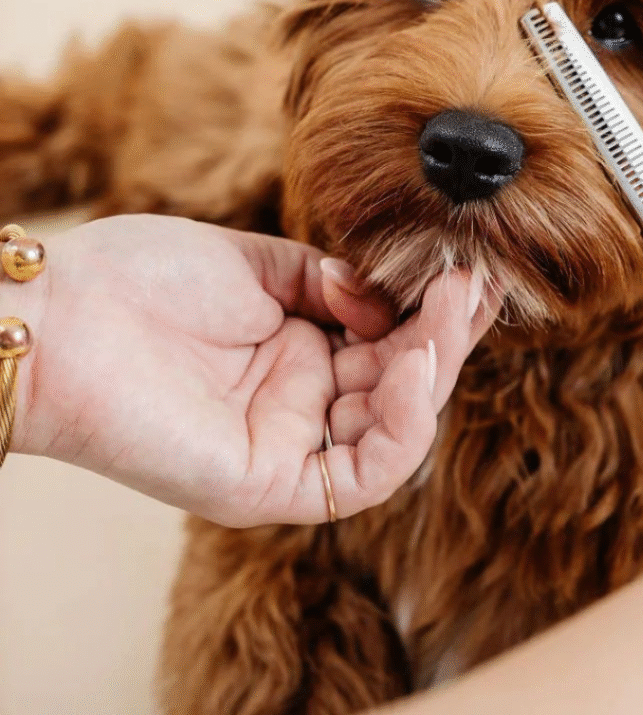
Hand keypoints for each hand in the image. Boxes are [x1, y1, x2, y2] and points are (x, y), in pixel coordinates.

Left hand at [8, 214, 499, 526]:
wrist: (63, 314)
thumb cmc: (144, 279)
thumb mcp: (259, 265)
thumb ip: (332, 283)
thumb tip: (381, 296)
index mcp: (300, 356)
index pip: (391, 346)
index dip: (434, 314)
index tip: (467, 270)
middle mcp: (303, 407)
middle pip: (404, 388)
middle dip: (444, 336)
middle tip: (471, 283)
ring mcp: (290, 447)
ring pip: (397, 431)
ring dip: (434, 370)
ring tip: (447, 309)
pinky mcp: (271, 486)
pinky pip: (364, 475)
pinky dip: (402, 424)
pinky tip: (409, 363)